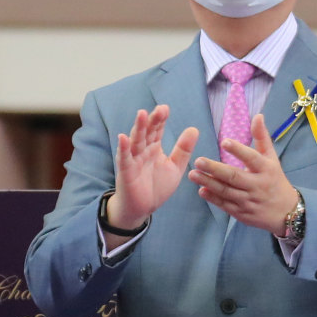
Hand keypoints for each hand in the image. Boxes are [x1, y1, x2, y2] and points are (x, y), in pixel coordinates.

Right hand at [110, 108, 197, 230]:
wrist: (143, 208)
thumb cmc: (157, 186)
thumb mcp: (175, 167)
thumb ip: (183, 149)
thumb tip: (194, 129)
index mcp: (154, 148)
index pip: (157, 130)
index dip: (161, 119)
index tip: (166, 108)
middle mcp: (142, 150)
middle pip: (147, 132)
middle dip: (152, 120)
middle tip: (160, 109)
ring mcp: (133, 160)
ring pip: (135, 141)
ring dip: (138, 128)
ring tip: (142, 114)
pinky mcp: (126, 171)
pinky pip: (124, 158)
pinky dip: (123, 148)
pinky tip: (122, 137)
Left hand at [191, 114, 301, 234]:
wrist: (285, 212)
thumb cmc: (275, 179)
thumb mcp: (272, 158)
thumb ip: (262, 137)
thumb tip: (258, 116)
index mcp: (266, 169)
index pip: (252, 158)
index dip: (238, 150)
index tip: (224, 142)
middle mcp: (257, 185)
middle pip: (234, 177)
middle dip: (215, 169)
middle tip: (197, 161)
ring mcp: (249, 201)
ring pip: (226, 192)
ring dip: (209, 183)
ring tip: (193, 174)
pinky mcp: (242, 213)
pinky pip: (225, 205)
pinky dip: (213, 198)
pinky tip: (201, 190)